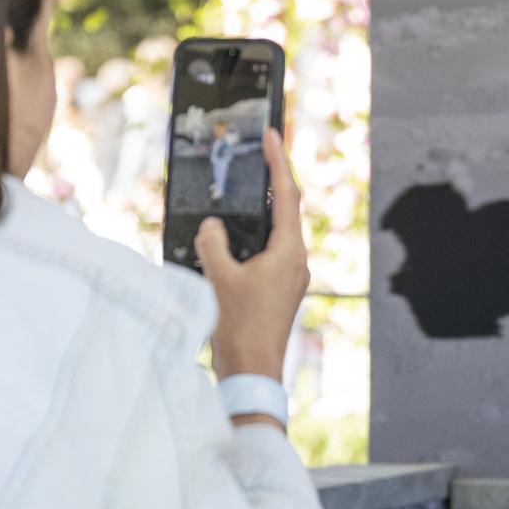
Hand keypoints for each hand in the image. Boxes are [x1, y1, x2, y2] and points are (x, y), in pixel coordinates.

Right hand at [196, 128, 310, 388]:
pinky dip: (256, 235)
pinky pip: (271, 251)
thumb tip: (212, 225)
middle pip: (286, 210)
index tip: (273, 135)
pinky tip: (236, 235)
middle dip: (272, 181)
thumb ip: (214, 244)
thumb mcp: (219, 279)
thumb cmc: (239, 327)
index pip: (286, 196)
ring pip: (279, 232)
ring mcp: (290, 277)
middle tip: (259, 153)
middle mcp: (296, 261)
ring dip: (263, 210)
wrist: (252, 373)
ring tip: (246, 188)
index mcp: (288, 252)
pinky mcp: (281, 290)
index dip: (280, 162)